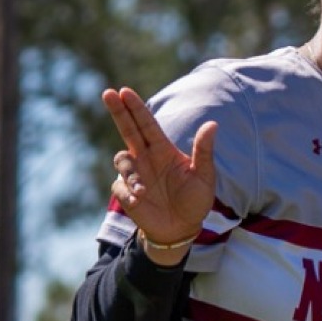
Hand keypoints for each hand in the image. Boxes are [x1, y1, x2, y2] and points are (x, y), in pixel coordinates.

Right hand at [102, 87, 216, 262]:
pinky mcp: (127, 193)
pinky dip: (128, 193)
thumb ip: (204, 151)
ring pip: (121, 160)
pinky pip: (120, 187)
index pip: (147, 124)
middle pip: (128, 129)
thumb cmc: (196, 200)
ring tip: (144, 191)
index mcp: (164, 150)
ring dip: (130, 174)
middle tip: (108, 93)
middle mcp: (146, 157)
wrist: (183, 229)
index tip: (125, 91)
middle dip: (118, 111)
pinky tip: (140, 201)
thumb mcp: (204, 176)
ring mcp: (135, 175)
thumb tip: (212, 124)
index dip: (136, 108)